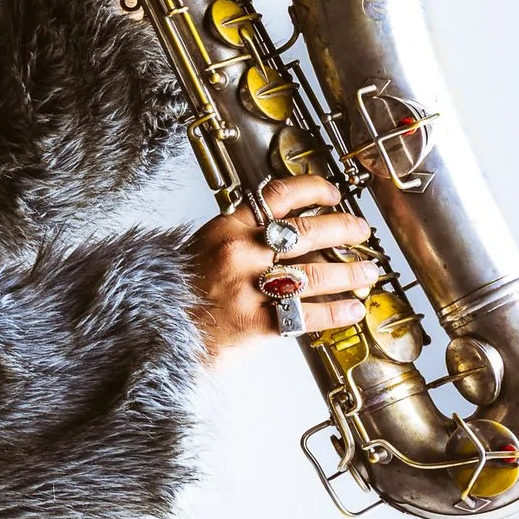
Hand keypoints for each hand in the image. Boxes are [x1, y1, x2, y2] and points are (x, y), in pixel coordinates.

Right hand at [184, 176, 378, 359]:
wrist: (151, 329)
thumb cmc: (176, 290)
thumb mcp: (202, 246)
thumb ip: (240, 235)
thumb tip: (286, 229)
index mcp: (226, 227)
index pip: (279, 195)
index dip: (314, 189)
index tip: (334, 193)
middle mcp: (239, 253)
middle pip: (307, 231)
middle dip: (345, 229)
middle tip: (362, 231)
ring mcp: (248, 288)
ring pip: (316, 273)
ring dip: (351, 272)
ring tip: (368, 272)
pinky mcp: (257, 322)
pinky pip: (309, 315)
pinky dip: (337, 312)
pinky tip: (353, 309)